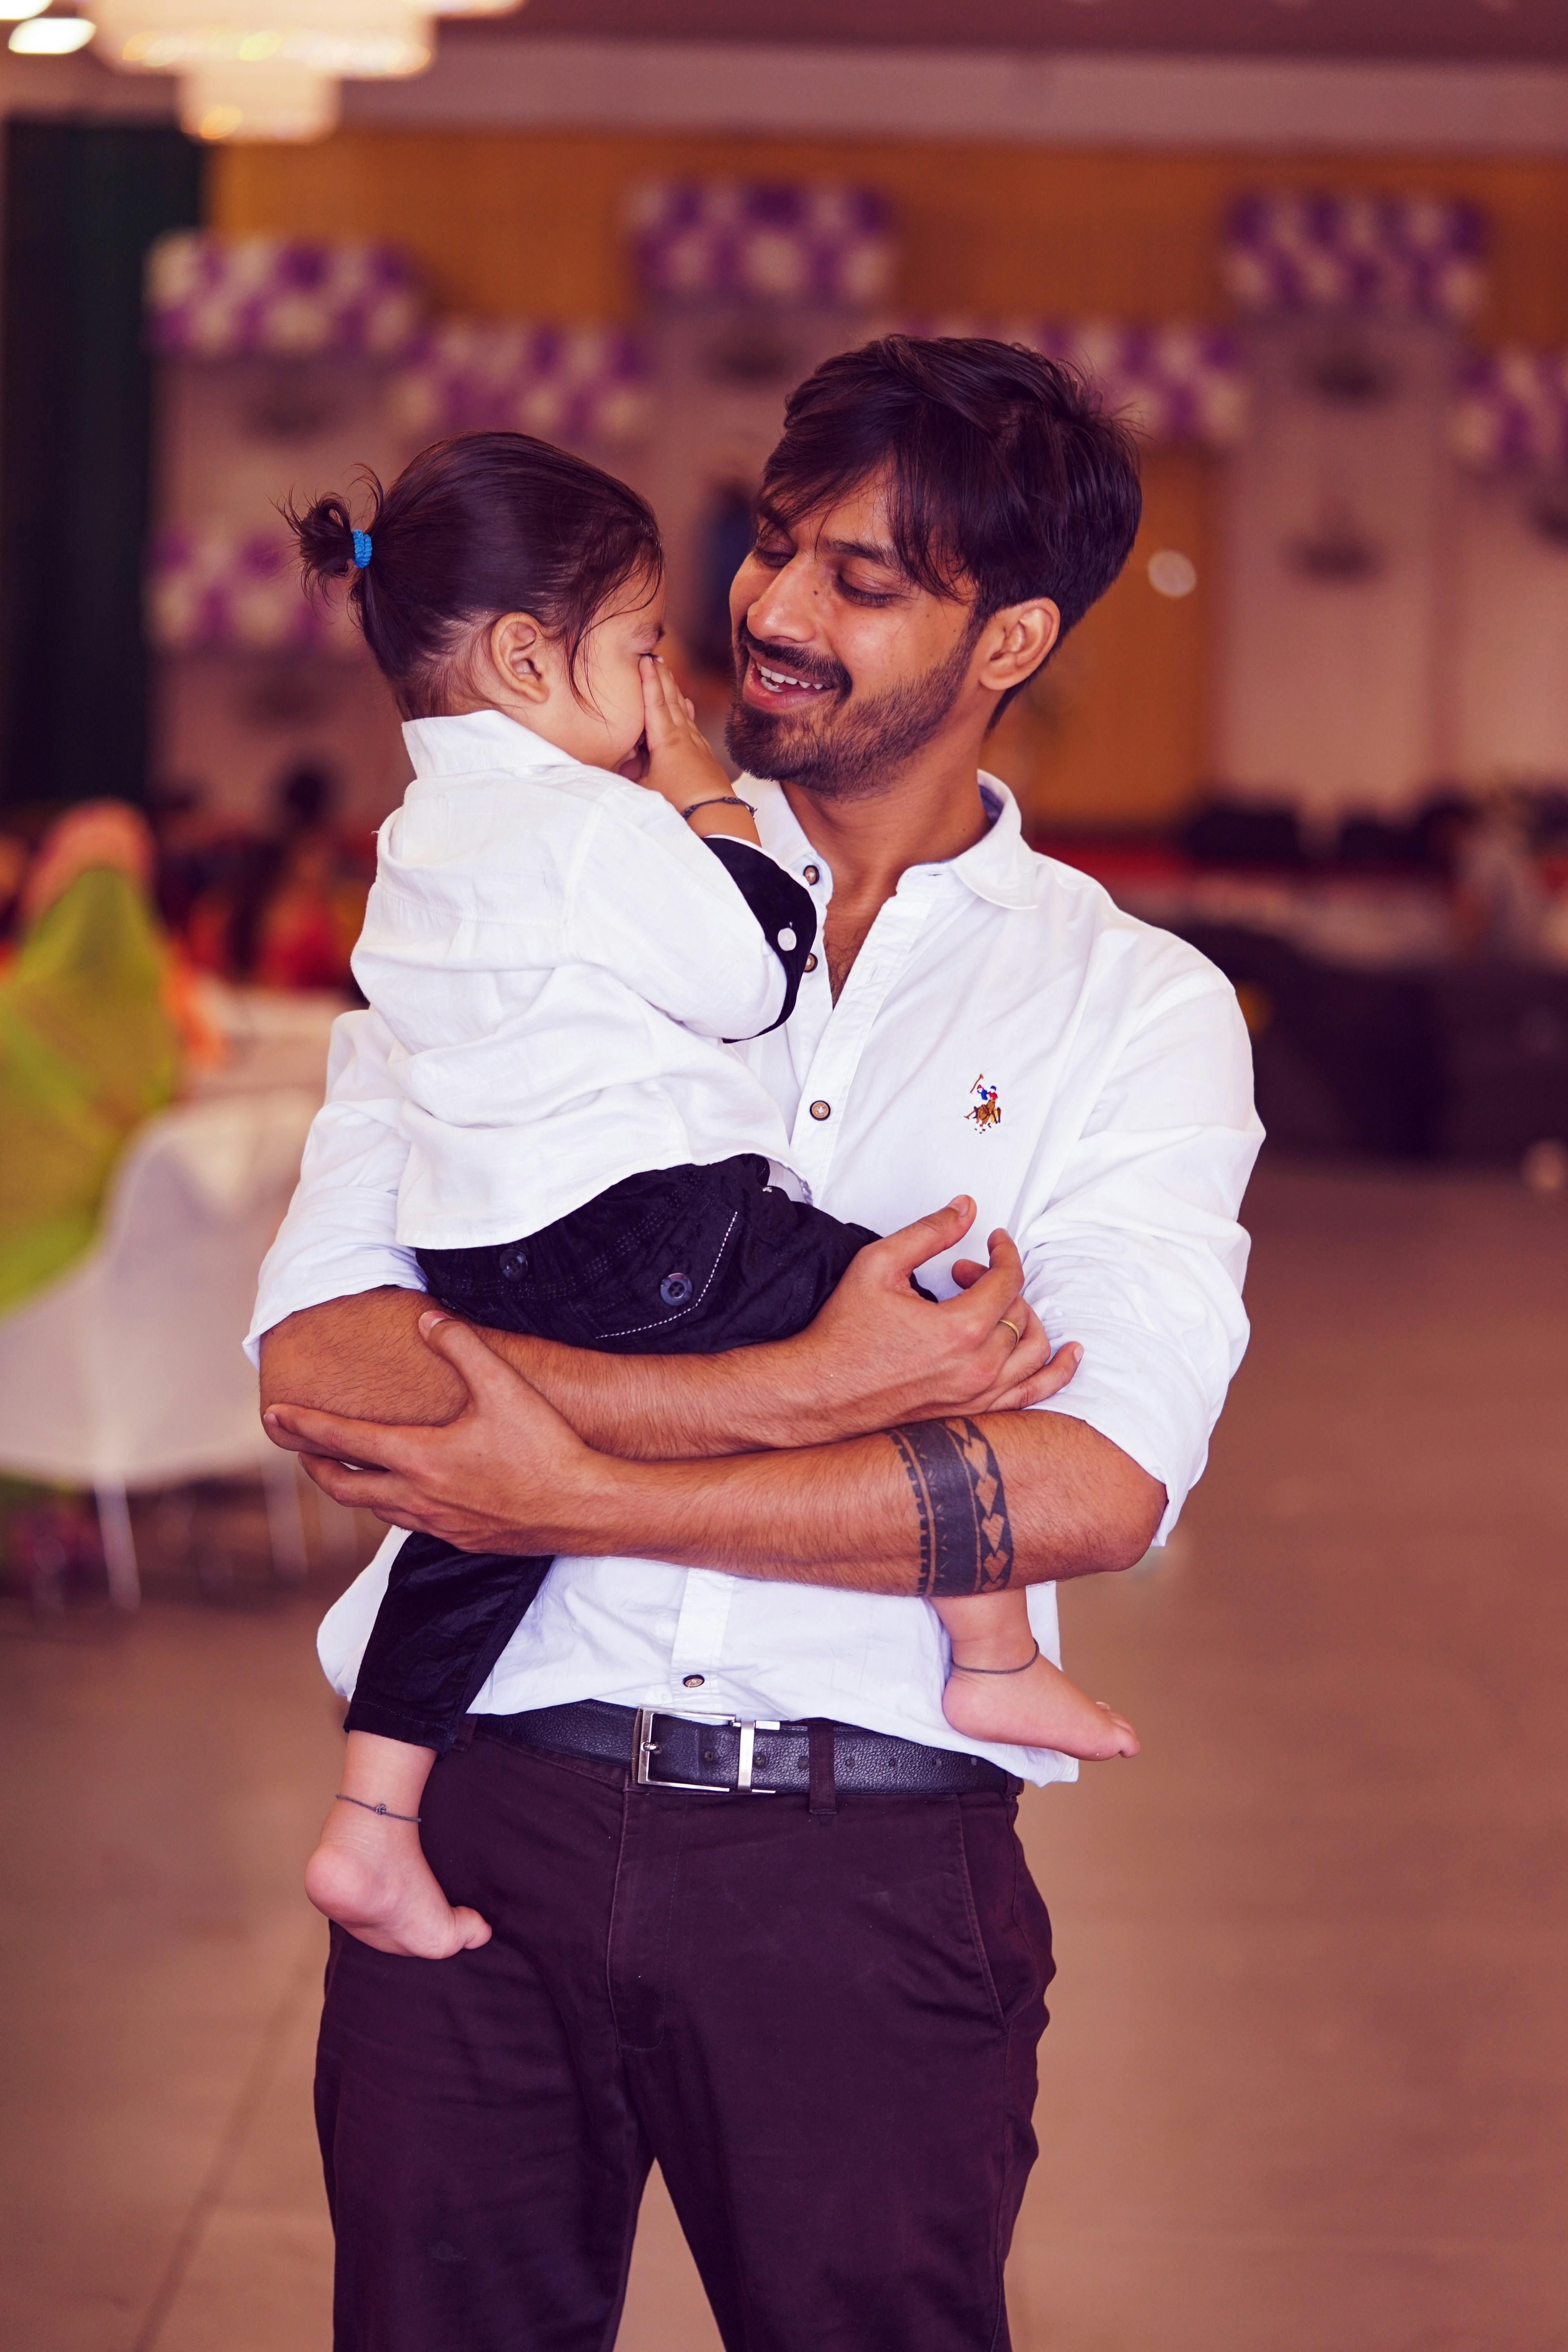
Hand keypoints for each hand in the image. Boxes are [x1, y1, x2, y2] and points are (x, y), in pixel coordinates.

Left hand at [263, 1314, 620, 1552]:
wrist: (583, 1508)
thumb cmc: (545, 1448)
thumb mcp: (504, 1386)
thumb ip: (462, 1346)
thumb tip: (428, 1319)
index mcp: (420, 1458)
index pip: (343, 1442)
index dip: (304, 1426)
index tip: (274, 1417)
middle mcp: (418, 1497)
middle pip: (345, 1488)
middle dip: (315, 1465)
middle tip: (298, 1447)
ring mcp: (438, 1523)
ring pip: (375, 1511)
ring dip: (352, 1489)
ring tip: (346, 1471)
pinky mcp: (461, 1539)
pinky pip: (409, 1524)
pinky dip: (391, 1506)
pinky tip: (406, 1495)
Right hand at [637, 656, 757, 839]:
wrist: (716, 818)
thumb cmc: (677, 805)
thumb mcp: (644, 789)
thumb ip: (629, 772)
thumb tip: (619, 761)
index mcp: (665, 740)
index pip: (654, 701)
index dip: (648, 679)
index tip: (645, 658)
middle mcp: (683, 737)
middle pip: (671, 699)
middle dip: (662, 677)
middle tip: (656, 657)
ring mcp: (697, 745)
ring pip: (683, 711)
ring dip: (675, 691)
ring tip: (669, 674)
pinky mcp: (705, 757)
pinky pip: (693, 726)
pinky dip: (687, 712)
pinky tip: (687, 706)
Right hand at [769, 1196, 1080, 1445]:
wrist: (819, 1393)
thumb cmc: (842, 1335)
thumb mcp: (878, 1265)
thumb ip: (929, 1233)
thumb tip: (965, 1209)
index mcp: (961, 1328)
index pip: (1009, 1279)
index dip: (1005, 1252)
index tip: (994, 1241)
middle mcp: (979, 1368)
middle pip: (1020, 1312)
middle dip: (1001, 1283)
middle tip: (966, 1274)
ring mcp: (978, 1397)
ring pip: (1035, 1352)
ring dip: (1027, 1319)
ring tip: (1005, 1304)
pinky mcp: (972, 1416)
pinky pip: (1032, 1395)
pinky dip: (1056, 1374)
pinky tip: (1068, 1356)